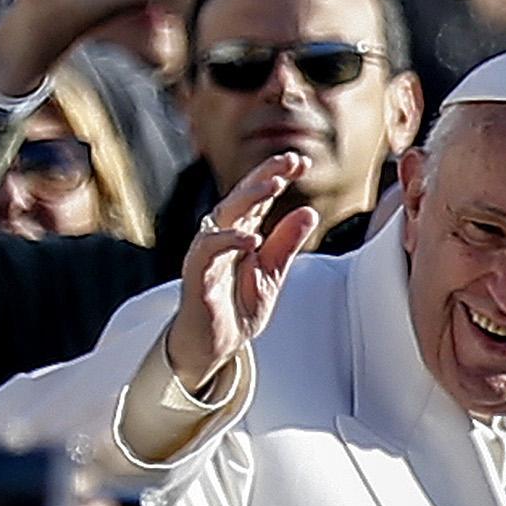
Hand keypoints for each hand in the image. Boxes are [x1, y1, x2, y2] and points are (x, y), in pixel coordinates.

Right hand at [163, 150, 321, 390]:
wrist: (215, 344)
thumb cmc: (237, 308)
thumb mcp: (272, 274)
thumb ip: (286, 244)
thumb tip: (308, 212)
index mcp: (240, 232)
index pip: (258, 196)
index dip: (277, 174)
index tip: (302, 161)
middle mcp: (222, 235)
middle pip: (242, 196)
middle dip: (265, 174)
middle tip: (290, 160)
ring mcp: (208, 251)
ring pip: (224, 213)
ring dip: (249, 196)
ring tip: (275, 184)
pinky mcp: (197, 272)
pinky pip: (209, 248)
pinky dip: (229, 240)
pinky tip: (253, 238)